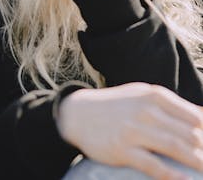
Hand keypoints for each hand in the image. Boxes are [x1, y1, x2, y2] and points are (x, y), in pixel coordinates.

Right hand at [57, 83, 202, 179]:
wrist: (76, 114)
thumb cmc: (116, 106)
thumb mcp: (142, 96)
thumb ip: (173, 107)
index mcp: (154, 96)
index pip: (195, 117)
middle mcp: (145, 111)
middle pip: (190, 134)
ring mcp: (133, 130)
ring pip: (176, 148)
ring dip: (197, 162)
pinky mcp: (122, 150)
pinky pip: (154, 166)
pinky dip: (173, 176)